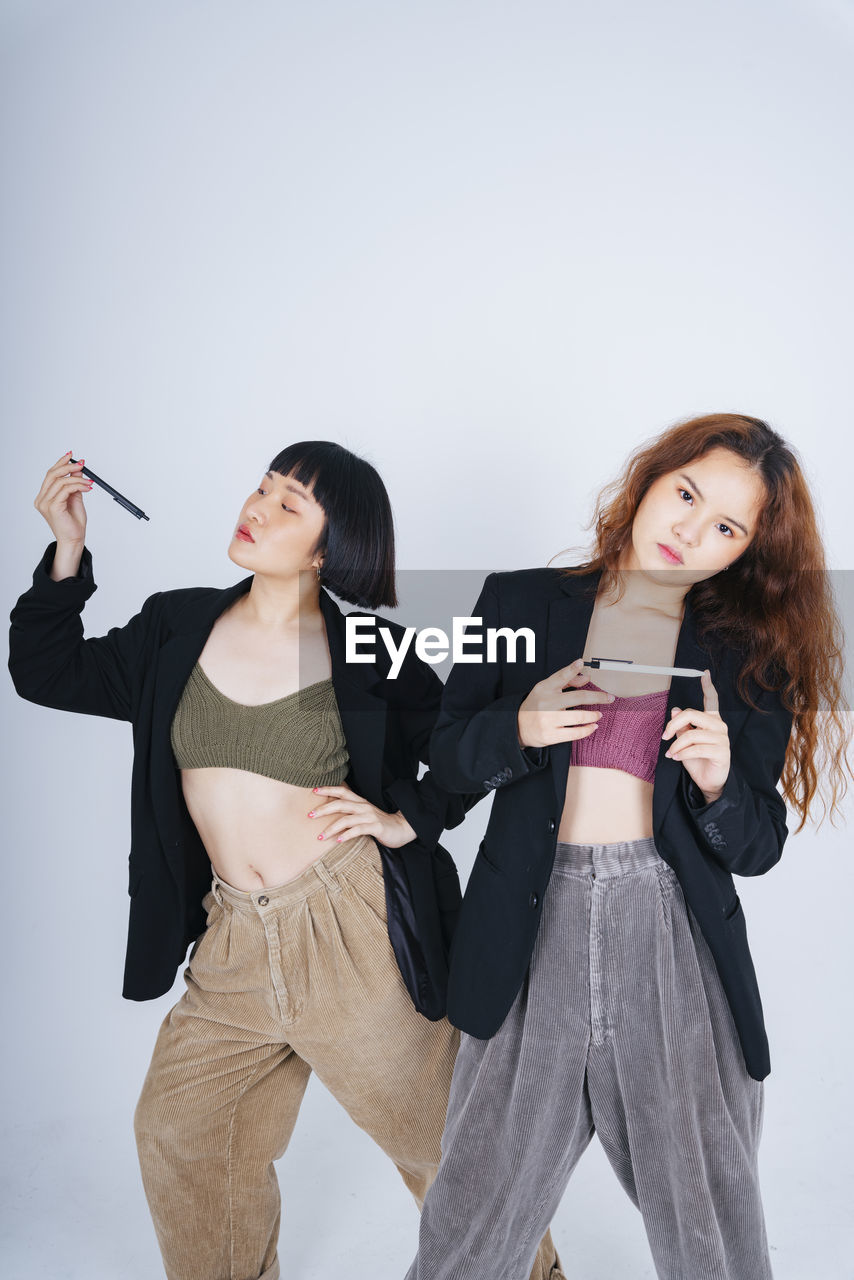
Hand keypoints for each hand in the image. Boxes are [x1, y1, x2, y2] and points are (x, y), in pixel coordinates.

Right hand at [34, 451, 91, 546]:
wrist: (74, 539)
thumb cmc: (73, 523)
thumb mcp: (75, 498)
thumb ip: (74, 484)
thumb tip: (78, 469)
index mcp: (44, 496)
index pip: (50, 475)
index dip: (60, 463)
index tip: (71, 455)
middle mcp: (42, 499)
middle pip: (52, 475)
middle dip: (68, 467)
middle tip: (81, 464)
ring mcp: (45, 503)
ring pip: (60, 482)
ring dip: (77, 479)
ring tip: (89, 482)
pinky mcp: (52, 507)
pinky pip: (65, 490)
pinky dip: (78, 486)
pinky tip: (87, 487)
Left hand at [306, 783, 416, 846]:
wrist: (401, 829)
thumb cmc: (378, 823)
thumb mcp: (362, 814)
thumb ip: (349, 812)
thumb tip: (330, 811)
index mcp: (359, 802)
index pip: (342, 791)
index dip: (328, 789)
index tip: (313, 790)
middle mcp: (363, 806)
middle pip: (341, 803)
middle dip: (324, 809)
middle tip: (309, 815)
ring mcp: (369, 816)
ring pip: (346, 819)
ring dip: (331, 828)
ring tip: (320, 837)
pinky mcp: (375, 827)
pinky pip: (358, 830)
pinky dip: (347, 835)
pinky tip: (338, 840)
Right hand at [517, 658, 614, 748]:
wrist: (518, 727)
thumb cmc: (536, 706)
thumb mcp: (547, 689)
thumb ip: (567, 682)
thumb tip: (586, 677)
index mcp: (545, 689)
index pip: (560, 676)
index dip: (572, 668)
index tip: (581, 662)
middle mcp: (547, 703)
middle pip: (578, 697)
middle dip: (598, 697)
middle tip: (609, 697)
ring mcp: (549, 720)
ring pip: (578, 717)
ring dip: (593, 715)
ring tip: (599, 714)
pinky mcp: (552, 735)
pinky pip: (575, 733)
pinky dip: (587, 730)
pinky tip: (593, 726)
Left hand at [661, 669, 730, 801]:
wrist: (708, 782)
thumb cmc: (697, 761)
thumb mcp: (685, 741)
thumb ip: (682, 726)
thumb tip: (675, 710)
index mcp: (712, 720)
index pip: (712, 700)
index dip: (708, 686)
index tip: (704, 673)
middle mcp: (719, 726)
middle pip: (692, 714)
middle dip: (673, 724)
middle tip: (664, 736)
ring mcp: (722, 739)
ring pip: (692, 734)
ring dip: (676, 745)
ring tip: (671, 753)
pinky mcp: (721, 752)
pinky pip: (696, 749)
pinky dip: (682, 753)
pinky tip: (676, 758)